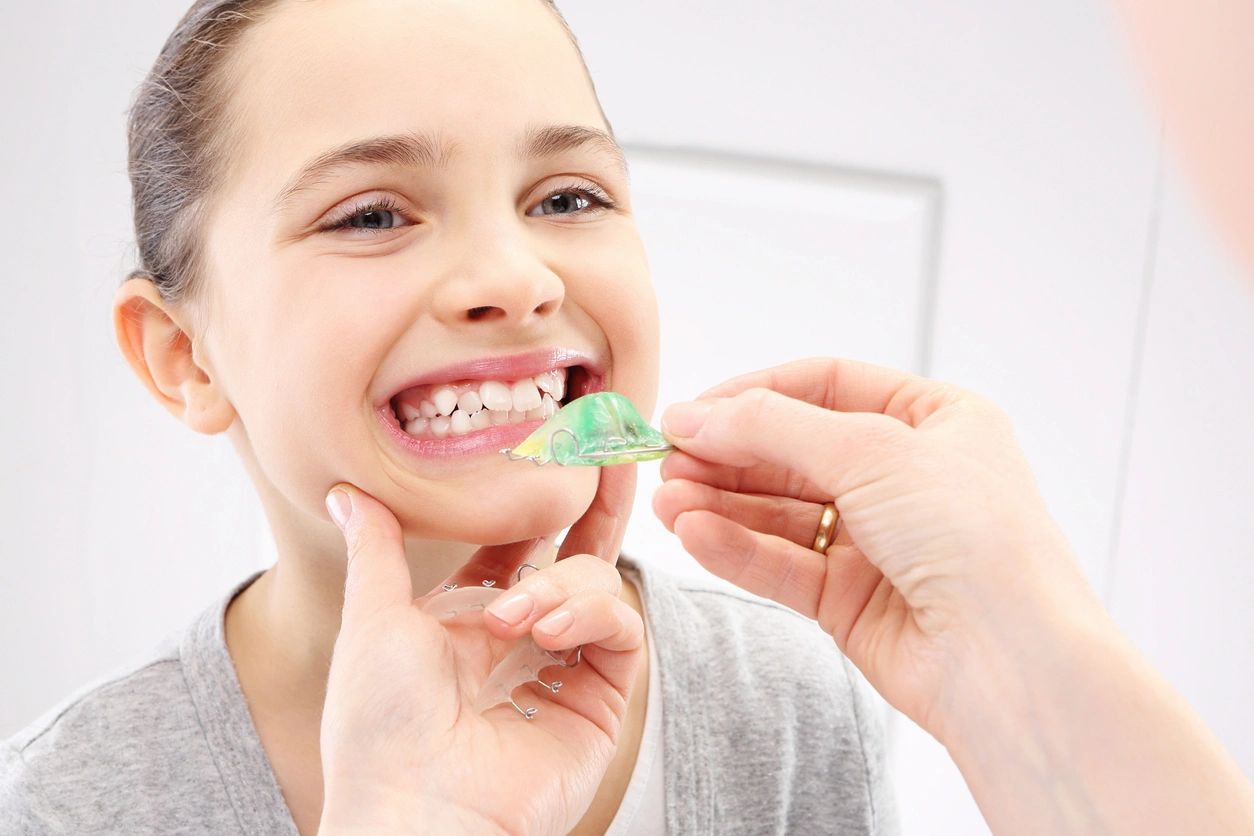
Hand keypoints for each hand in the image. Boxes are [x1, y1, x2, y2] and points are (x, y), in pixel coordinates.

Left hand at [319, 466, 642, 835]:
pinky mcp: (600, 702)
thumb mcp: (373, 620)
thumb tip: (346, 490)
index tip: (556, 450)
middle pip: (576, 558)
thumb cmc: (380, 727)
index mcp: (468, 623)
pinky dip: (594, 614)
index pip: (519, 548)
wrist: (415, 813)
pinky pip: (623, 632)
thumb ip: (377, 549)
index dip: (537, 504)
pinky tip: (549, 628)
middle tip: (607, 458)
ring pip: (598, 586)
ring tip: (515, 618)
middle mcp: (522, 643)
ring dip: (561, 584)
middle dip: (594, 509)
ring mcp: (564, 672)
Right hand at [651, 357, 1102, 737]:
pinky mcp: (853, 599)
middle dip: (729, 454)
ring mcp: (879, 540)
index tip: (693, 410)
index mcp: (934, 420)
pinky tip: (694, 534)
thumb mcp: (873, 451)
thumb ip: (774, 428)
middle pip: (795, 452)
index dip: (756, 395)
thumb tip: (694, 416)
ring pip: (781, 512)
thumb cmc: (975, 539)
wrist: (1012, 663)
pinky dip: (737, 548)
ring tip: (667, 502)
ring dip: (721, 503)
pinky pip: (783, 562)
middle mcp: (906, 476)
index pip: (826, 387)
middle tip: (666, 459)